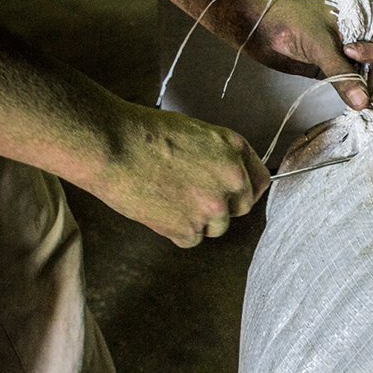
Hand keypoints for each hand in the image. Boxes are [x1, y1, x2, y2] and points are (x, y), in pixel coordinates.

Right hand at [87, 102, 269, 247]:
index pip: (260, 181)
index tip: (233, 194)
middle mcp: (230, 180)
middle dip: (222, 206)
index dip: (244, 189)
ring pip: (216, 227)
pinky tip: (159, 210)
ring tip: (169, 198)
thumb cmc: (146, 134)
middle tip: (192, 196)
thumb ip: (220, 156)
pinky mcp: (188, 228)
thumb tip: (228, 179)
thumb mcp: (197, 133)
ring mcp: (211, 207)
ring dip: (198, 219)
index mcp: (234, 150)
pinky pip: (192, 240)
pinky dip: (176, 231)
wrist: (112, 147)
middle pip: (241, 208)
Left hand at [241, 0, 372, 109]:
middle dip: (372, 78)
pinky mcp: (334, 66)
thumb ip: (342, 75)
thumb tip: (363, 103)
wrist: (257, 27)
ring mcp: (347, 51)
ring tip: (356, 104)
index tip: (349, 54)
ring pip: (368, 74)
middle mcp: (359, 33)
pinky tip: (350, 103)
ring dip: (363, 89)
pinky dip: (352, 93)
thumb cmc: (288, 21)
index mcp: (362, 15)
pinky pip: (352, 82)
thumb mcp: (318, 46)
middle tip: (360, 97)